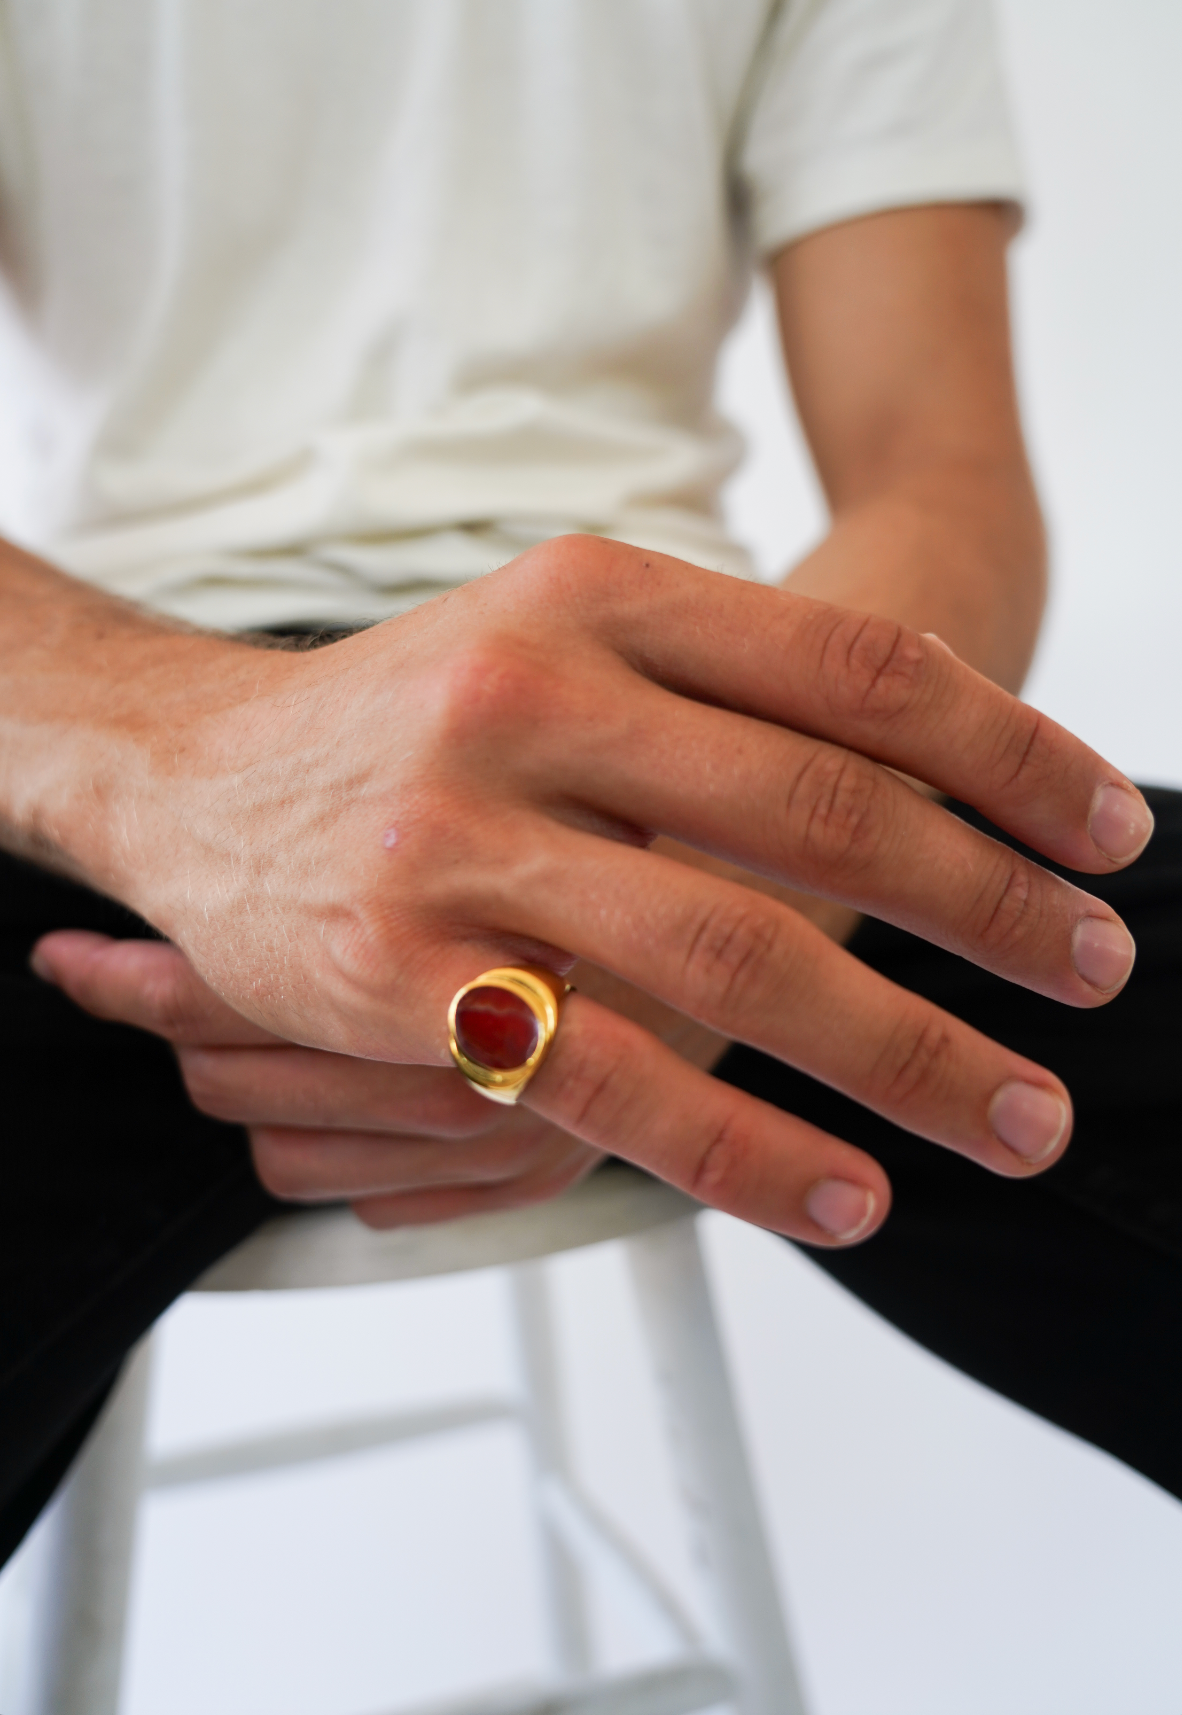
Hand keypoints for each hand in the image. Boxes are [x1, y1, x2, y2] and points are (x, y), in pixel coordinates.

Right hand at [28, 537, 1152, 1245]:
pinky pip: (612, 1079)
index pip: (855, 669)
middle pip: (827, 813)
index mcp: (595, 595)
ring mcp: (464, 838)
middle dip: (994, 909)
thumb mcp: (557, 635)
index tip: (1106, 831)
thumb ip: (719, 682)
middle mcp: (534, 697)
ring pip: (735, 961)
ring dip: (908, 1056)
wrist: (196, 773)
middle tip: (1096, 974)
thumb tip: (934, 756)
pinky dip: (747, 1150)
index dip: (1010, 753)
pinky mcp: (408, 977)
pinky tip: (845, 1195)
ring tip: (1016, 1116)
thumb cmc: (412, 711)